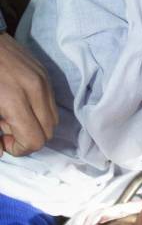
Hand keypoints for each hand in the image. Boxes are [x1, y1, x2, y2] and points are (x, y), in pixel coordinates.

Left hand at [0, 33, 57, 155]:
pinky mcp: (45, 73)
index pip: (35, 140)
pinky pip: (51, 103)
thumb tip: (1, 151)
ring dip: (36, 124)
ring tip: (14, 114)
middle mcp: (36, 91)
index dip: (20, 148)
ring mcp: (43, 81)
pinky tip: (20, 101)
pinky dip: (39, 110)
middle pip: (48, 133)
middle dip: (29, 137)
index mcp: (15, 101)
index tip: (3, 140)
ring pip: (54, 119)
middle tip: (7, 127)